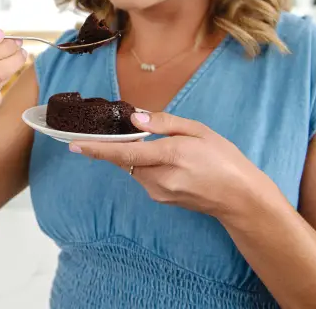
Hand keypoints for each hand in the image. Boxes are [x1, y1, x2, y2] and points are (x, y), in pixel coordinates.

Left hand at [69, 112, 270, 221]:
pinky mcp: (161, 198)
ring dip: (137, 153)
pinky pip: (144, 175)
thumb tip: (135, 117)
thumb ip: (165, 123)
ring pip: (134, 166)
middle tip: (131, 129)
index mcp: (170, 155)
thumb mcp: (198, 130)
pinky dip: (147, 163)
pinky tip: (169, 160)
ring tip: (166, 146)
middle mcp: (160, 178)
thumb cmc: (224, 159)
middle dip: (121, 143)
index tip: (74, 144)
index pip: (124, 152)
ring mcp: (159, 192)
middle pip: (125, 158)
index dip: (97, 149)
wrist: (240, 198)